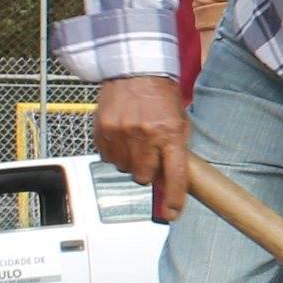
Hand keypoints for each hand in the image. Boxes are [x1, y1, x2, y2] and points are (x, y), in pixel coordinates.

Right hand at [94, 75, 192, 219]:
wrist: (135, 69)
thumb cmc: (160, 94)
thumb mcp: (179, 121)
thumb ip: (177, 151)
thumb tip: (172, 182)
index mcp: (171, 133)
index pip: (175, 176)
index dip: (175, 199)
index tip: (173, 212)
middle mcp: (146, 135)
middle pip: (144, 177)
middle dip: (148, 171)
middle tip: (150, 155)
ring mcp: (122, 133)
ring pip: (124, 169)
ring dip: (131, 161)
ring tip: (136, 140)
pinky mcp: (103, 130)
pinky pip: (108, 157)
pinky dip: (115, 152)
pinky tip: (122, 136)